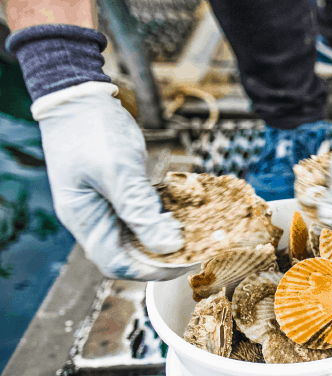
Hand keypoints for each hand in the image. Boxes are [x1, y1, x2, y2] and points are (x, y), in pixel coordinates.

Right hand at [32, 82, 185, 280]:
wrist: (78, 96)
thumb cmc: (90, 129)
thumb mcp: (118, 170)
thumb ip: (140, 209)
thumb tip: (168, 246)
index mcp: (85, 220)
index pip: (119, 264)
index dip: (153, 270)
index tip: (186, 262)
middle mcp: (93, 219)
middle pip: (129, 255)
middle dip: (163, 257)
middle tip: (197, 249)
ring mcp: (104, 206)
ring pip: (138, 236)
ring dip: (165, 238)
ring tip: (196, 235)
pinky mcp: (117, 193)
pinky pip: (141, 215)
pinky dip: (161, 218)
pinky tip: (183, 213)